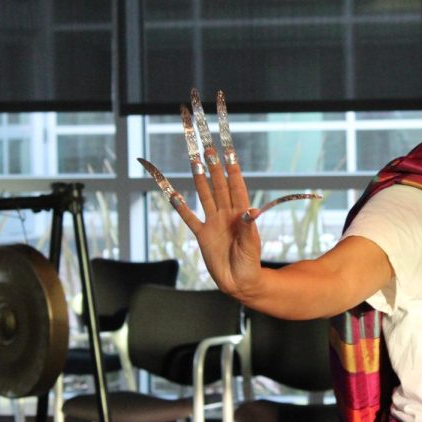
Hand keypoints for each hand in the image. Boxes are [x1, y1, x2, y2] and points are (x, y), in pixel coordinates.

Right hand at [137, 88, 315, 301]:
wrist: (241, 283)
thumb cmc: (250, 264)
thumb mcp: (251, 246)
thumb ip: (249, 228)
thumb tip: (250, 211)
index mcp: (241, 211)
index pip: (235, 181)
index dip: (231, 162)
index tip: (227, 144)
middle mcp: (226, 211)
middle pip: (217, 179)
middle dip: (213, 159)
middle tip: (206, 138)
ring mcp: (213, 221)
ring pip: (203, 191)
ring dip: (199, 173)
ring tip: (194, 154)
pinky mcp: (202, 234)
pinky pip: (187, 215)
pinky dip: (178, 203)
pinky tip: (170, 189)